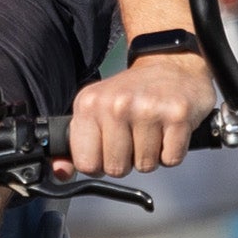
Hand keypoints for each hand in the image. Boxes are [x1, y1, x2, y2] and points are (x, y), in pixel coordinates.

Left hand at [67, 51, 216, 176]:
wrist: (172, 65)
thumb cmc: (134, 93)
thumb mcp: (96, 109)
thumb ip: (77, 144)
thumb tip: (60, 173)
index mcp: (90, 103)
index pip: (85, 163)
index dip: (98, 164)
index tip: (106, 150)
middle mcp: (116, 104)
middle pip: (116, 169)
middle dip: (127, 161)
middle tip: (134, 136)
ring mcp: (147, 108)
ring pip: (145, 166)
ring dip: (151, 155)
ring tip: (152, 130)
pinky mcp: (177, 115)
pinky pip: (171, 160)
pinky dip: (171, 151)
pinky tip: (168, 130)